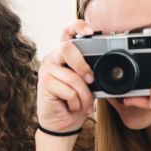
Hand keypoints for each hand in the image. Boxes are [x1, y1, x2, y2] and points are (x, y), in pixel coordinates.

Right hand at [36, 20, 96, 134]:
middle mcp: (52, 58)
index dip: (77, 26)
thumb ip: (92, 71)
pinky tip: (71, 106)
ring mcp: (46, 70)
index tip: (90, 31)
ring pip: (72, 77)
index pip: (67, 31)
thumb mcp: (88, 84)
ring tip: (84, 103)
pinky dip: (76, 102)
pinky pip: (68, 91)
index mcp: (64, 54)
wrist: (63, 124)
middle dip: (83, 66)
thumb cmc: (75, 102)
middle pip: (68, 48)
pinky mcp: (44, 84)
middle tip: (91, 80)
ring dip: (84, 95)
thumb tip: (107, 69)